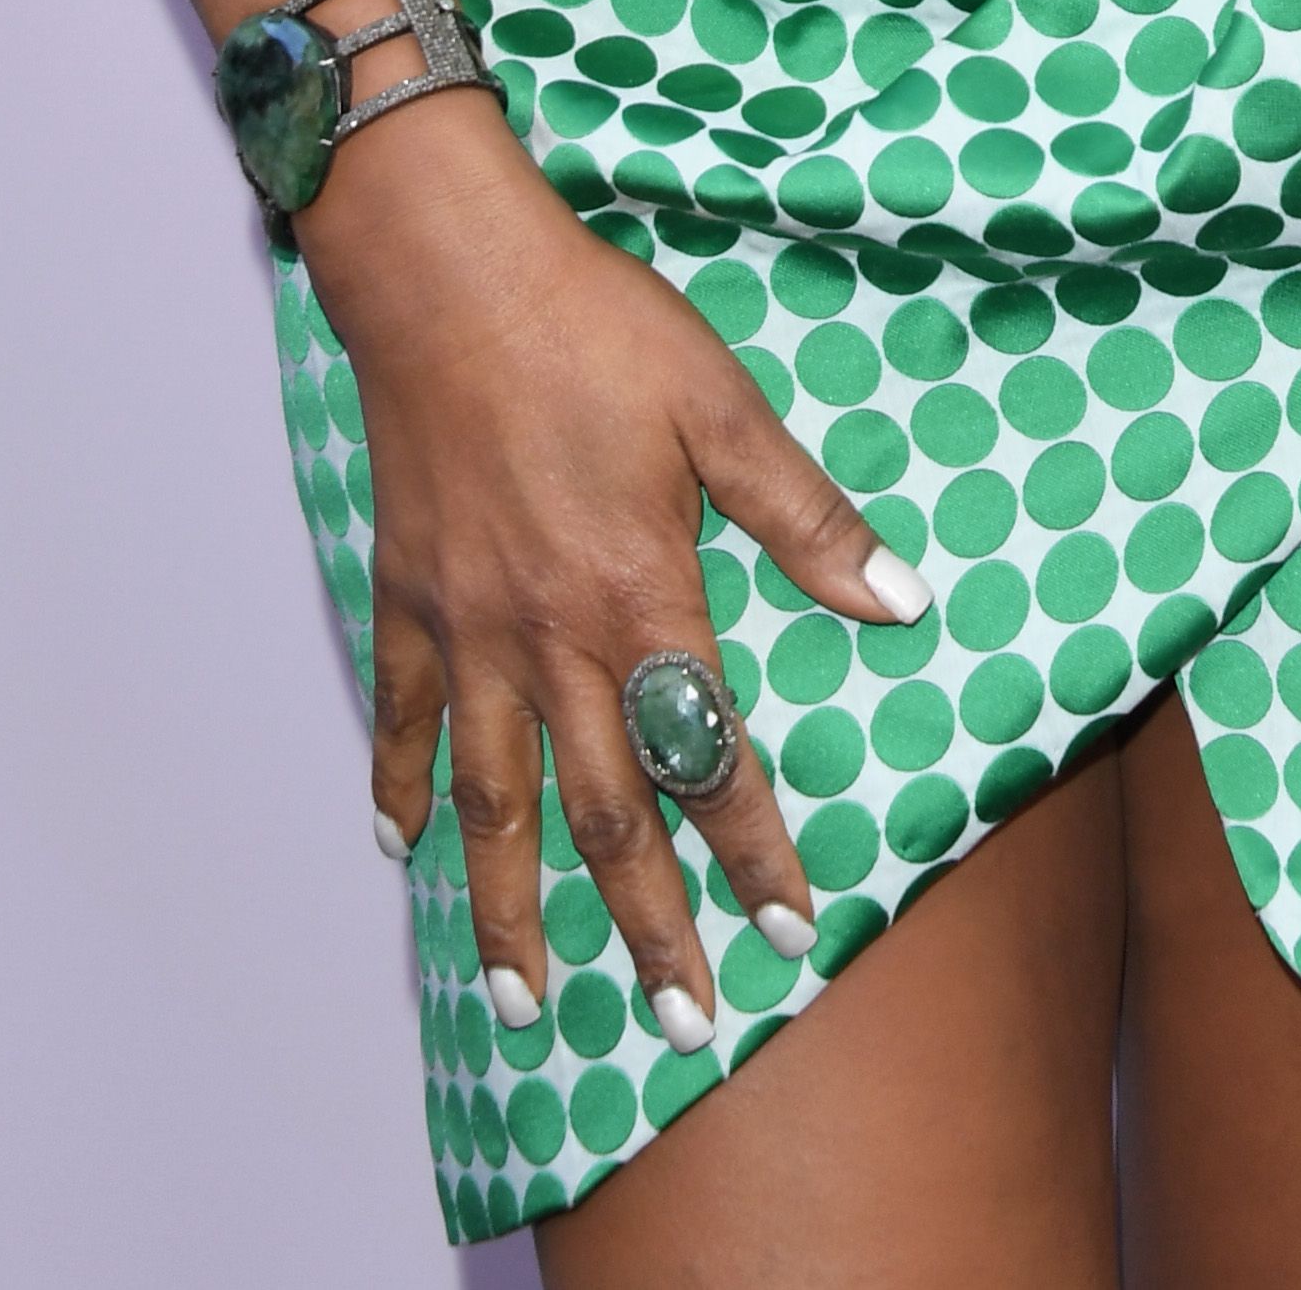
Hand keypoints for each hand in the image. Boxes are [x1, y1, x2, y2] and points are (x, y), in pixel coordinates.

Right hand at [294, 91, 929, 1049]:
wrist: (450, 277)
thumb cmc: (596, 329)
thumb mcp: (722, 409)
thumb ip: (805, 518)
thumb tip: (899, 599)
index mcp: (641, 597)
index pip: (710, 757)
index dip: (751, 852)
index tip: (786, 936)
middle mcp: (550, 638)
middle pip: (606, 812)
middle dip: (648, 925)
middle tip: (682, 1023)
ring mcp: (469, 627)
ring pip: (493, 801)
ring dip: (511, 909)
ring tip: (525, 1001)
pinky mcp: (409, 596)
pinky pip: (403, 716)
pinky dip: (401, 786)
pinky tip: (403, 846)